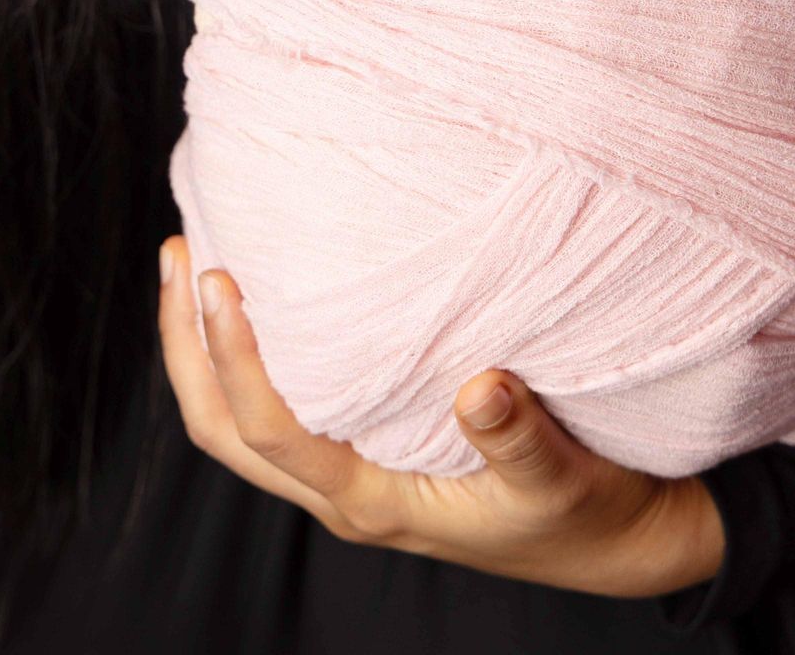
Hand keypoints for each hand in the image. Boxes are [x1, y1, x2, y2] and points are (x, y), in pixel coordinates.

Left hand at [157, 237, 725, 599]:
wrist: (615, 543)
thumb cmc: (585, 513)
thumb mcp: (564, 479)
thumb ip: (520, 438)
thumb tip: (480, 389)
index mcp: (374, 501)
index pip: (271, 432)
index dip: (233, 359)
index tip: (220, 280)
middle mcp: (344, 492)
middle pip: (223, 431)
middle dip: (186, 347)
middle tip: (179, 252)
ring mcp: (349, 476)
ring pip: (239, 426)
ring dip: (204, 350)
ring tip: (195, 261)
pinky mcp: (367, 455)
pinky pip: (280, 412)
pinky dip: (251, 357)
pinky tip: (267, 298)